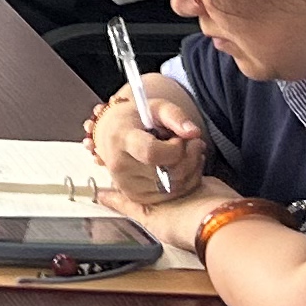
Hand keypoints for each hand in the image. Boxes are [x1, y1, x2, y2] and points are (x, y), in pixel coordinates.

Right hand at [86, 83, 206, 203]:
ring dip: (191, 169)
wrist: (113, 133)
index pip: (151, 153)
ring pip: (173, 187)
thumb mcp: (155, 107)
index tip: (178, 138)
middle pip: (166, 173)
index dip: (175, 148)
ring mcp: (127, 185)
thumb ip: (176, 116)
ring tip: (189, 152)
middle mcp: (120, 166)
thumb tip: (193, 133)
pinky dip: (185, 182)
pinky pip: (171, 196)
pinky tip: (184, 165)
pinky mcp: (136, 197)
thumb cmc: (136, 119)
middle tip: (193, 143)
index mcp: (121, 139)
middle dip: (189, 157)